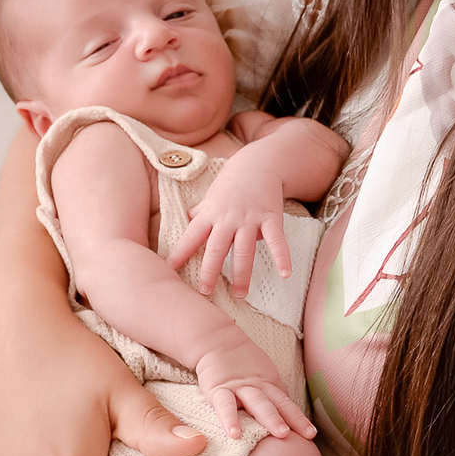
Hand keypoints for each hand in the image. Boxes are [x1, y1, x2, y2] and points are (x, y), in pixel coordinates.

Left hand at [167, 155, 290, 297]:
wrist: (258, 162)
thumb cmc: (232, 181)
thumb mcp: (212, 196)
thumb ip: (201, 211)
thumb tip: (186, 219)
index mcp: (210, 214)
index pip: (191, 236)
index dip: (180, 252)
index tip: (169, 269)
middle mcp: (228, 219)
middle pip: (216, 248)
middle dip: (209, 270)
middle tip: (204, 292)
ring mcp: (250, 219)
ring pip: (244, 250)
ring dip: (242, 273)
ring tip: (240, 294)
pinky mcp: (271, 218)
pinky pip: (277, 240)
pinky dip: (282, 256)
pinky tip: (285, 274)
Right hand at [195, 338, 315, 441]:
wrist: (216, 340)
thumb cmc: (238, 364)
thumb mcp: (260, 377)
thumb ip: (271, 395)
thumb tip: (286, 418)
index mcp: (268, 385)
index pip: (286, 404)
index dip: (299, 419)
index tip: (311, 434)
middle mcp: (258, 387)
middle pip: (278, 404)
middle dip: (294, 419)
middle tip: (308, 434)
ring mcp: (239, 388)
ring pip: (258, 403)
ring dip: (271, 418)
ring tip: (282, 434)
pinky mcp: (218, 389)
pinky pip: (225, 405)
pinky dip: (229, 419)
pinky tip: (234, 433)